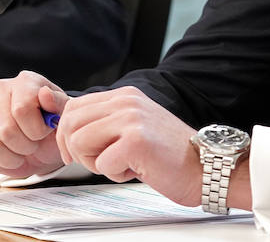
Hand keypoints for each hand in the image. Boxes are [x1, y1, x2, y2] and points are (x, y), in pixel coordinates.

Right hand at [0, 70, 69, 178]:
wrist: (42, 144)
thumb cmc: (51, 128)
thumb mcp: (63, 118)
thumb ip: (60, 105)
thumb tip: (45, 95)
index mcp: (25, 81)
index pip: (22, 110)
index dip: (36, 130)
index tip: (44, 132)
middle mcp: (0, 89)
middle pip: (6, 130)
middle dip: (24, 147)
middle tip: (31, 145)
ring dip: (10, 159)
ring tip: (19, 152)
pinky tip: (4, 158)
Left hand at [53, 86, 205, 206]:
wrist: (205, 168)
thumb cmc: (168, 155)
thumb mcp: (132, 128)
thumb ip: (103, 122)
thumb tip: (63, 124)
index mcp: (124, 95)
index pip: (74, 107)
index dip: (66, 134)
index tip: (75, 152)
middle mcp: (126, 101)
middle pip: (70, 123)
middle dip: (75, 150)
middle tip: (98, 163)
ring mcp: (132, 119)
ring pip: (79, 142)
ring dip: (95, 163)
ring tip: (121, 164)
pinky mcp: (136, 141)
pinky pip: (101, 164)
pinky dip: (115, 174)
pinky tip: (136, 170)